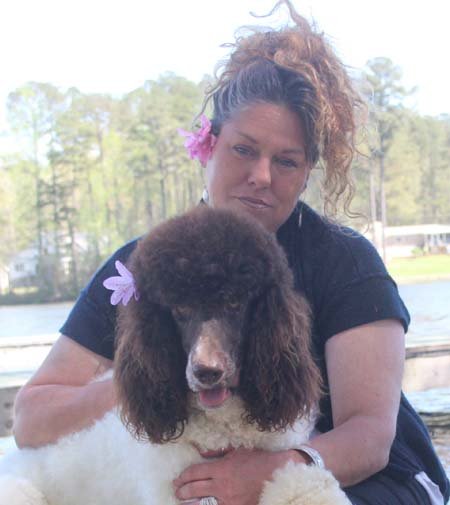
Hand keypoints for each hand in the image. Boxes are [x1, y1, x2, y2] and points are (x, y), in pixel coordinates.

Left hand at [173, 448, 305, 504]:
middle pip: (195, 490)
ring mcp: (229, 500)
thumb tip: (200, 452)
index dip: (183, 477)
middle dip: (183, 492)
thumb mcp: (236, 450)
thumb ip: (216, 453)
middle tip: (177, 492)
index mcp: (221, 468)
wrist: (278, 475)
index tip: (178, 479)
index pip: (195, 473)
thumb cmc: (258, 460)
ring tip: (185, 503)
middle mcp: (222, 486)